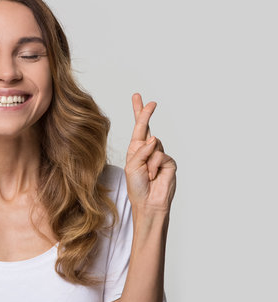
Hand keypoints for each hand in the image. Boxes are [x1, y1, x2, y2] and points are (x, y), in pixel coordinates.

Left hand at [125, 94, 176, 214]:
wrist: (148, 203)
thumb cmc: (137, 187)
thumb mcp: (131, 167)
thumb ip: (140, 151)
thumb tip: (154, 138)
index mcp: (136, 149)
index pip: (138, 128)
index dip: (139, 112)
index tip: (138, 97)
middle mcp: (147, 150)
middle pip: (147, 127)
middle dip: (146, 114)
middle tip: (150, 102)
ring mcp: (159, 155)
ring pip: (154, 145)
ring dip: (146, 161)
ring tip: (145, 175)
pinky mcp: (169, 162)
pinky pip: (161, 156)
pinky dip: (154, 166)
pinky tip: (153, 176)